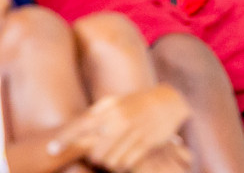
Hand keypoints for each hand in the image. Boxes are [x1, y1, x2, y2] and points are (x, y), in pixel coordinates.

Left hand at [49, 85, 189, 172]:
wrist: (169, 101)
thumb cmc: (136, 103)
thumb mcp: (116, 101)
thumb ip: (95, 114)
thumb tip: (72, 130)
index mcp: (111, 109)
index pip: (81, 125)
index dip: (64, 139)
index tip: (51, 150)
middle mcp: (121, 120)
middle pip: (94, 151)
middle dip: (93, 156)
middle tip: (97, 154)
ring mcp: (135, 132)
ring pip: (109, 160)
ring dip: (108, 162)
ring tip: (112, 156)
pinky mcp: (148, 143)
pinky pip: (126, 163)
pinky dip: (123, 164)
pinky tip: (126, 157)